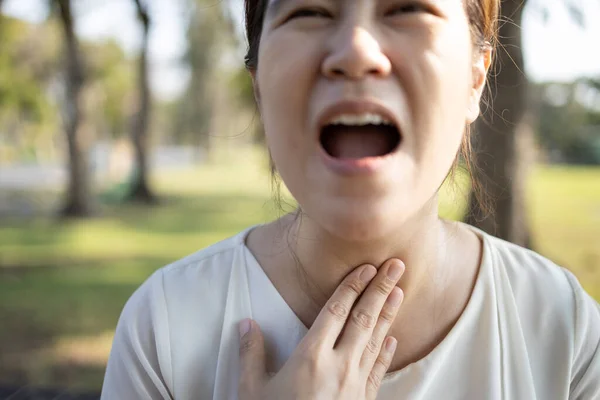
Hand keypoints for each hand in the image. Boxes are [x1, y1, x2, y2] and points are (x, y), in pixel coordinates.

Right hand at [238, 259, 404, 399]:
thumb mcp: (253, 391)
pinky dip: (386, 352)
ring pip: (375, 340)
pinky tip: (392, 339)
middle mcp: (338, 366)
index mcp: (311, 357)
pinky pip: (378, 371)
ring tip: (400, 291)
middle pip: (363, 319)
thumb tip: (246, 325)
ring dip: (388, 314)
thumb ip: (251, 355)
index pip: (336, 311)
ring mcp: (354, 385)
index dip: (351, 286)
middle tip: (396, 265)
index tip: (366, 267)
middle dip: (381, 289)